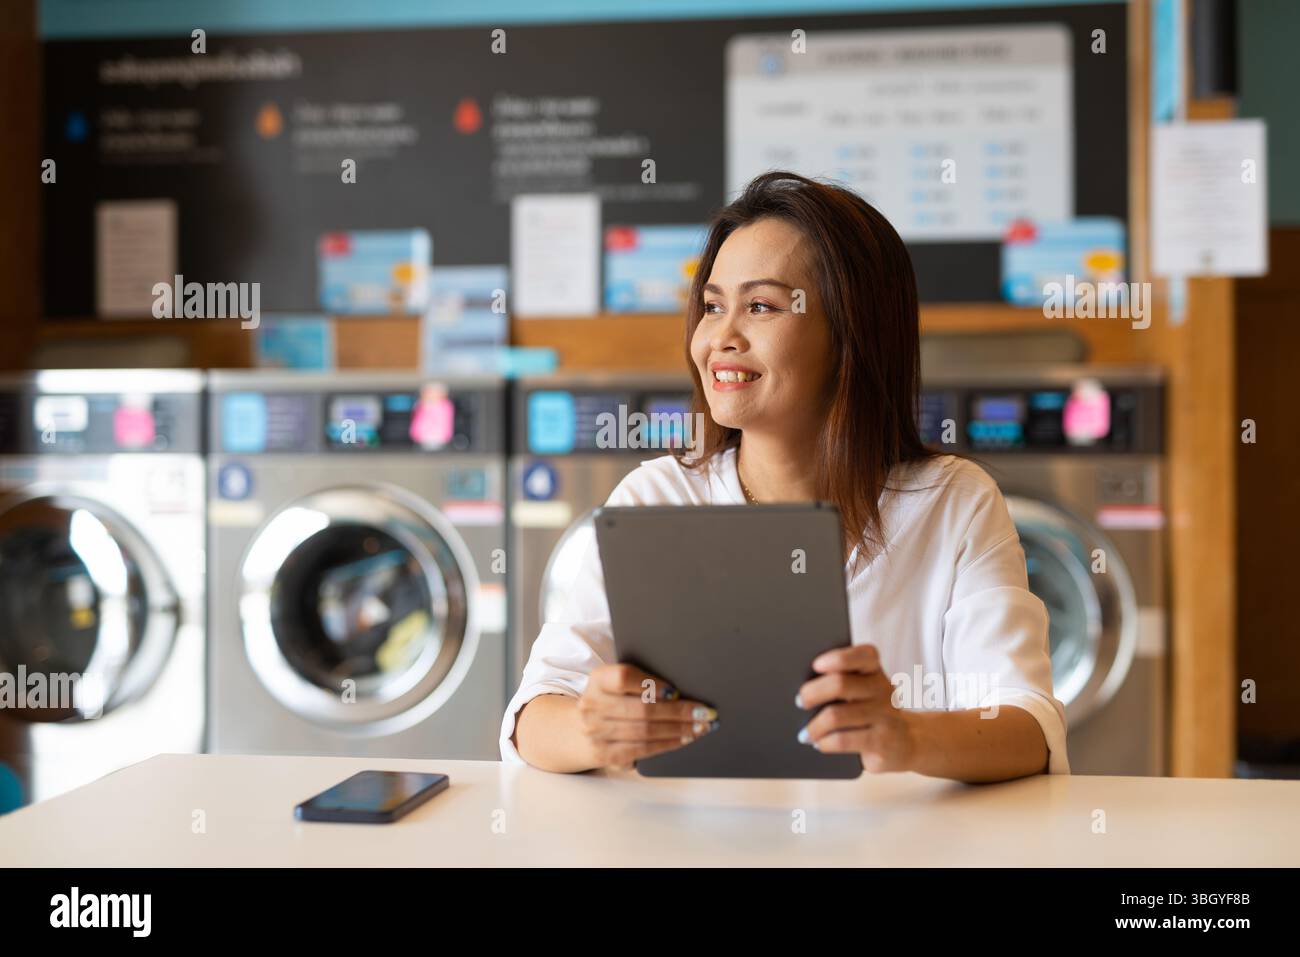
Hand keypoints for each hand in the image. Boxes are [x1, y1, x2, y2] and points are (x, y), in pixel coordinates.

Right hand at [577, 663, 718, 769]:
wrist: (577, 729)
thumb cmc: (610, 701)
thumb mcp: (615, 684)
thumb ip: (640, 681)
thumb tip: (681, 690)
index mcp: (598, 680)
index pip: (624, 677)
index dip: (652, 684)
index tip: (676, 691)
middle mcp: (593, 705)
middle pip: (642, 709)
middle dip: (679, 712)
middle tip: (704, 713)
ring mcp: (596, 732)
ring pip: (646, 732)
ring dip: (679, 730)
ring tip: (700, 727)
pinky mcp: (605, 754)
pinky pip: (642, 750)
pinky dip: (667, 744)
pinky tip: (684, 740)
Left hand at [796, 644, 913, 772]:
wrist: (907, 742)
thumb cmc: (871, 711)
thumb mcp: (861, 692)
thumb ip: (840, 683)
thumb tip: (802, 692)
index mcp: (875, 671)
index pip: (863, 655)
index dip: (838, 658)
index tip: (816, 665)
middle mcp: (883, 690)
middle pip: (840, 684)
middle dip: (812, 693)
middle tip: (799, 702)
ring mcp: (885, 717)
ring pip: (836, 716)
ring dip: (814, 726)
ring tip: (804, 733)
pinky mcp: (882, 743)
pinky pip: (842, 740)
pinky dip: (824, 742)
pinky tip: (818, 743)